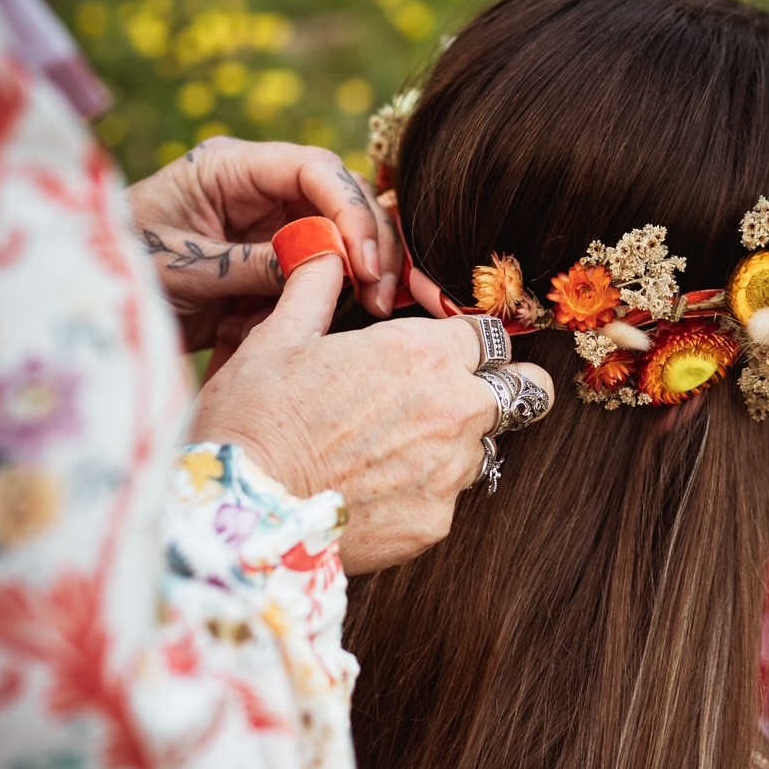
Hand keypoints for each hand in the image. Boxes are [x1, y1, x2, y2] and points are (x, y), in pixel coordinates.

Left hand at [125, 137, 400, 351]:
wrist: (91, 310)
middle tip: (384, 296)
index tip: (364, 262)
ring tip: (378, 309)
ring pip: (341, 235)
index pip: (314, 169)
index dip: (350, 209)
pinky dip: (339, 293)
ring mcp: (268, 225)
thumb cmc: (121, 273)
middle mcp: (258, 189)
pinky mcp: (272, 264)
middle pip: (340, 198)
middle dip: (370, 242)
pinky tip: (349, 318)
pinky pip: (320, 272)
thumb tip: (327, 262)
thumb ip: (255, 263)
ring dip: (365, 269)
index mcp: (230, 168)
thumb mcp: (186, 269)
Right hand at [190, 252, 555, 572]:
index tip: (451, 353)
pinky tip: (372, 490)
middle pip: (525, 391)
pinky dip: (422, 493)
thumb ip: (317, 285)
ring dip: (455, 444)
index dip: (473, 342)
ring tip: (390, 450)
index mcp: (421, 353)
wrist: (244, 514)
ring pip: (487, 447)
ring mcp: (450, 471)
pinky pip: (448, 499)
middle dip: (501, 389)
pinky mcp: (436, 523)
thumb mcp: (278, 337)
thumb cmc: (255, 419)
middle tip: (453, 398)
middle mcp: (453, 409)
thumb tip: (326, 245)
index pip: (493, 335)